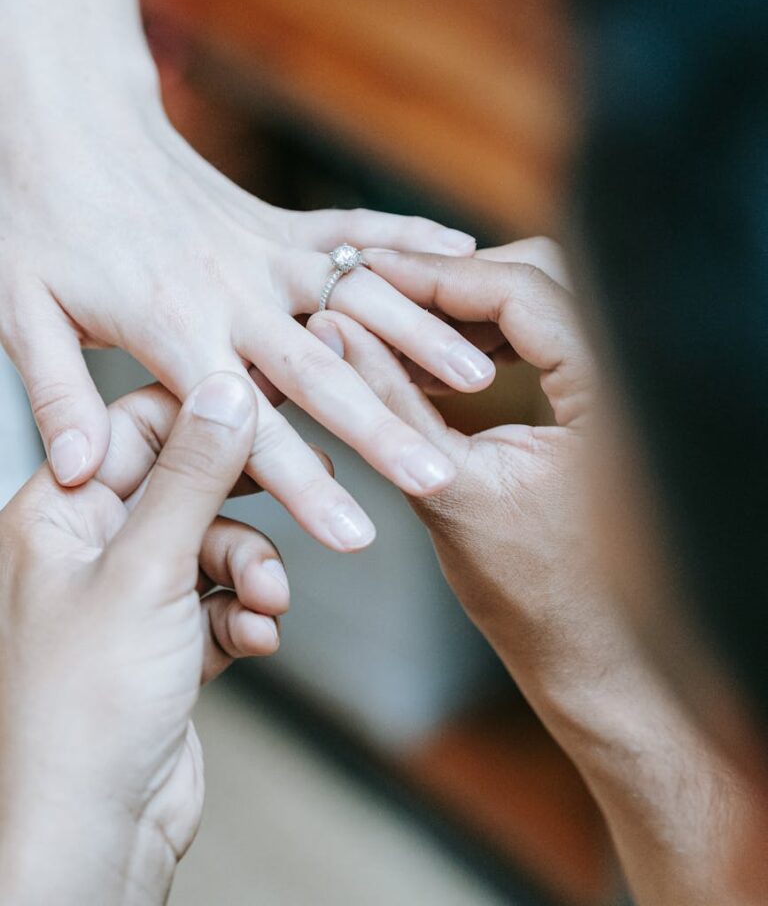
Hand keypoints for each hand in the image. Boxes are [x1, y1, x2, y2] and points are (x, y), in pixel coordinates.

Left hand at [0, 63, 494, 551]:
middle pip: (322, 371)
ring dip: (418, 336)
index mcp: (171, 326)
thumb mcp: (18, 314)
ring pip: (356, 298)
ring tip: (477, 376)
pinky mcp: (275, 222)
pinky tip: (460, 251)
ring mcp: (261, 251)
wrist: (63, 122)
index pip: (247, 426)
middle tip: (440, 475)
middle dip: (385, 429)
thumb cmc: (35, 215)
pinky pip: (353, 230)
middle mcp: (232, 291)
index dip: (304, 484)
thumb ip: (59, 397)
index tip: (354, 536)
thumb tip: (85, 474)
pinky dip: (408, 240)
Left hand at [0, 373, 286, 905]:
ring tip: (268, 600)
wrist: (93, 834)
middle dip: (244, 501)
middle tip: (308, 484)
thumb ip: (192, 474)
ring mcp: (131, 598)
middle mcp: (91, 548)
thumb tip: (225, 389)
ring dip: (253, 570)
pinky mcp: (167, 643)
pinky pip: (222, 601)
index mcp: (59, 514)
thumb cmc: (84, 709)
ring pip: (215, 547)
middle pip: (185, 487)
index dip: (205, 412)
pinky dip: (246, 615)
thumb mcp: (146, 569)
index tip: (270, 401)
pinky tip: (256, 637)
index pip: (137, 427)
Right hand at [310, 245, 767, 905]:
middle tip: (376, 293)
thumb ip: (389, 404)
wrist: (599, 658)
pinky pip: (546, 344)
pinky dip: (490, 342)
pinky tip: (437, 360)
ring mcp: (622, 388)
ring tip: (395, 325)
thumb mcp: (448, 492)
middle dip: (453, 284)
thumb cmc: (538, 598)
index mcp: (613, 390)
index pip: (523, 290)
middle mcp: (630, 375)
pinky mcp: (608, 406)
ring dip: (469, 311)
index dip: (438, 278)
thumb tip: (334, 329)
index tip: (368, 274)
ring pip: (542, 307)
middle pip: (540, 280)